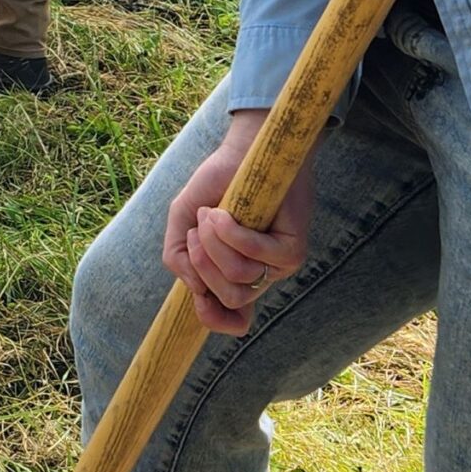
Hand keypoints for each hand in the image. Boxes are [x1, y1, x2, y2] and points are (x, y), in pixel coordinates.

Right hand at [163, 111, 314, 336]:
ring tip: (211, 214)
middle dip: (202, 261)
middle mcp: (259, 275)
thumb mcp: (182, 221)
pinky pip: (256, 254)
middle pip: (227, 297)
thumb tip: (195, 289)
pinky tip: (223, 213)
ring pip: (238, 276)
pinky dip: (231, 233)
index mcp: (234, 275)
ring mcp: (278, 264)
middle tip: (198, 228)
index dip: (214, 319)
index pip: (234, 320)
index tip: (199, 297)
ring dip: (213, 241)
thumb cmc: (216, 184)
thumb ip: (178, 257)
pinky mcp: (293, 248)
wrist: (243, 151)